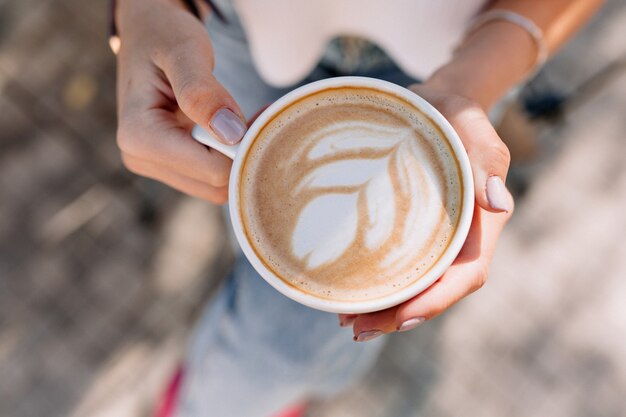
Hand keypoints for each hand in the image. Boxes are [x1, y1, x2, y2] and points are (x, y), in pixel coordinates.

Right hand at [115, 0, 246, 202]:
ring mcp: (155, 166)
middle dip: (242, 153)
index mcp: (139, 136)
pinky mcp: (170, 166)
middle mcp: (141, 159)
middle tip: (257, 114)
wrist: (148, 34)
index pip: (212, 169)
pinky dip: (230, 157)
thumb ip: (203, 92)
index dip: (243, 146)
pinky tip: (233, 127)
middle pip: (216, 184)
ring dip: (238, 156)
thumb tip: (230, 134)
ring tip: (243, 117)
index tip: (258, 114)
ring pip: (217, 187)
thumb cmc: (164, 35)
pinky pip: (212, 177)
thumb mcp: (184, 51)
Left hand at [340, 84, 513, 340]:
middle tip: (355, 328)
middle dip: (399, 315)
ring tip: (345, 320)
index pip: (468, 273)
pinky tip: (348, 290)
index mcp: (483, 221)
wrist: (439, 101)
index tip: (401, 318)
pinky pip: (399, 263)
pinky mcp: (414, 228)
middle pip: (436, 288)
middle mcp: (462, 237)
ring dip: (383, 306)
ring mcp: (438, 236)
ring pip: (415, 282)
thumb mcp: (473, 126)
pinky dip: (377, 281)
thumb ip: (487, 158)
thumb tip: (497, 202)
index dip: (437, 300)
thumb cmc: (457, 113)